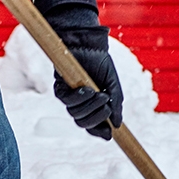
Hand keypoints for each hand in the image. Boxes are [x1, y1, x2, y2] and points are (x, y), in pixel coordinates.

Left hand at [45, 5, 122, 139]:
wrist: (90, 45)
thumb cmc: (102, 65)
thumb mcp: (113, 86)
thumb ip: (115, 105)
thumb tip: (118, 125)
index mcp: (92, 108)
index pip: (93, 127)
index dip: (100, 132)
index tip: (109, 134)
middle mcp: (79, 106)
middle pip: (83, 123)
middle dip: (96, 118)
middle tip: (107, 108)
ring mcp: (69, 99)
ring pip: (75, 114)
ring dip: (90, 106)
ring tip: (101, 94)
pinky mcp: (59, 89)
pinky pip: (67, 101)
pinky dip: (78, 98)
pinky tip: (87, 90)